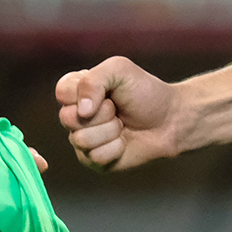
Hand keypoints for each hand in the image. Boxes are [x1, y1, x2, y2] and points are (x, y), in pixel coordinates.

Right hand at [55, 56, 178, 170]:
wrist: (170, 120)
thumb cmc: (145, 92)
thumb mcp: (120, 70)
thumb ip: (93, 81)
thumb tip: (81, 111)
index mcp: (78, 90)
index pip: (62, 92)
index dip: (84, 93)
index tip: (107, 92)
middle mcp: (76, 115)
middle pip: (67, 118)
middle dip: (101, 113)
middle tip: (116, 109)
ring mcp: (83, 139)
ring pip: (81, 140)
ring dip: (110, 131)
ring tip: (122, 124)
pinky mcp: (94, 161)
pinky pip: (95, 157)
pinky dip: (116, 148)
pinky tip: (124, 142)